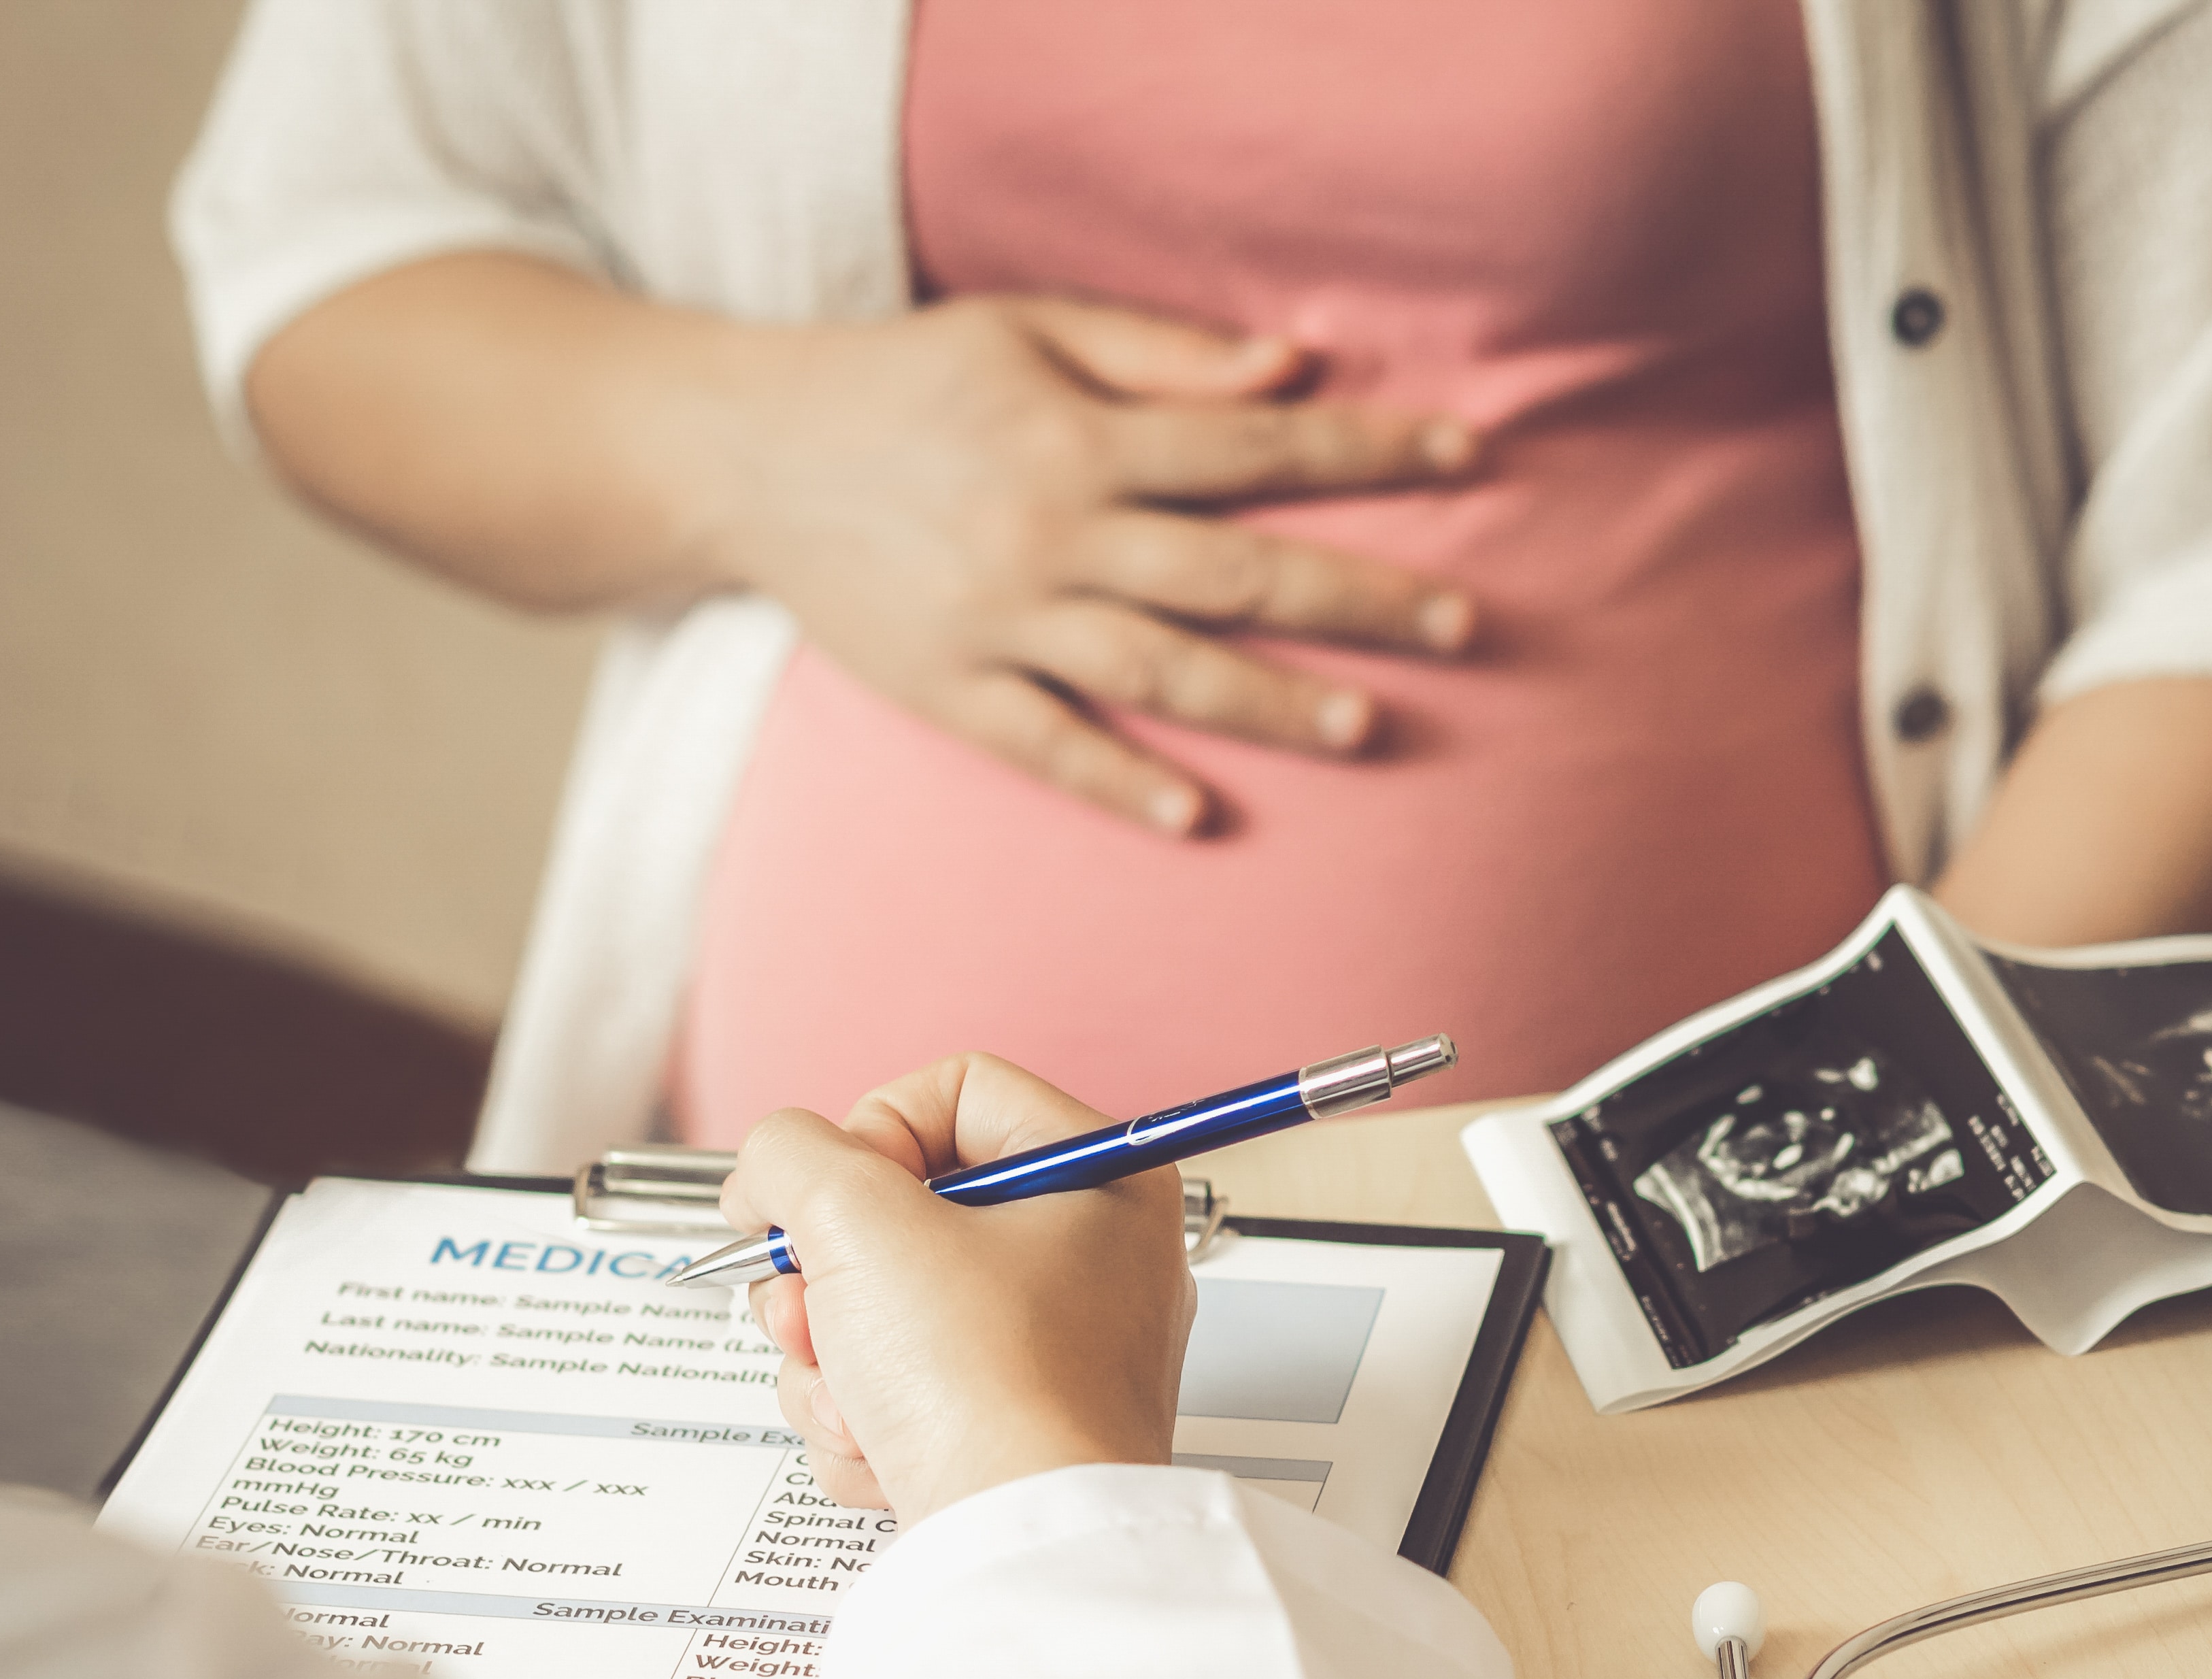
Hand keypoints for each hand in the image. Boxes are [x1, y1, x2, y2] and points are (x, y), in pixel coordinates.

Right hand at [701, 295, 1481, 835]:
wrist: (744, 453)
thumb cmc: (907, 381)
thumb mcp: (1027, 326)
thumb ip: (1162, 353)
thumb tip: (1291, 370)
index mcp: (1078, 433)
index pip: (1252, 446)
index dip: (1365, 449)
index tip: (1467, 454)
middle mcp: (1048, 528)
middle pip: (1230, 569)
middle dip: (1354, 596)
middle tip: (1461, 622)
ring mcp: (997, 618)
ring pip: (1155, 668)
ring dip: (1265, 700)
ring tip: (1364, 725)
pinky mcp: (946, 687)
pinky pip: (1045, 746)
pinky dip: (1120, 783)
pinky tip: (1198, 819)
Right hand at [722, 1057, 1196, 1521]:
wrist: (1015, 1541)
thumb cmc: (987, 1384)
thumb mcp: (857, 1219)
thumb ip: (791, 1155)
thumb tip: (771, 1165)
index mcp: (1100, 1179)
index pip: (953, 1092)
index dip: (864, 1133)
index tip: (822, 1193)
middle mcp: (1090, 1260)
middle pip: (901, 1214)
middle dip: (826, 1274)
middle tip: (808, 1307)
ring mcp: (1050, 1351)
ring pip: (882, 1310)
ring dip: (832, 1358)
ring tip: (853, 1393)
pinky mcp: (1008, 1428)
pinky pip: (900, 1392)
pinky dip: (867, 1423)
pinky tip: (883, 1447)